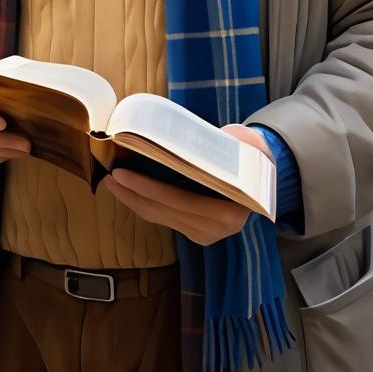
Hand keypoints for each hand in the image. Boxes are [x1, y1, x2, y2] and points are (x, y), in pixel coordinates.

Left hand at [100, 124, 272, 245]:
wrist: (263, 173)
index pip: (180, 200)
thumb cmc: (251, 155)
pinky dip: (143, 204)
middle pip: (164, 211)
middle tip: (109, 175)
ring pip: (160, 217)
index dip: (148, 188)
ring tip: (111, 182)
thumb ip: (226, 143)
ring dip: (132, 200)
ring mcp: (205, 234)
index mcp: (230, 210)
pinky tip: (127, 190)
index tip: (122, 173)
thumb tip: (190, 138)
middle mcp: (217, 228)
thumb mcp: (244, 144)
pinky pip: (163, 218)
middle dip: (132, 193)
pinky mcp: (195, 231)